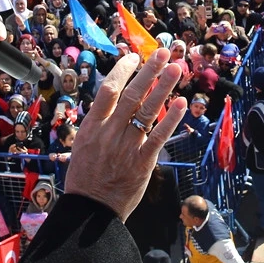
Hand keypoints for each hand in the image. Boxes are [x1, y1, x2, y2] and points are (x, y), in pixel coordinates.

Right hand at [64, 49, 185, 220]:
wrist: (90, 210)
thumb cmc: (85, 176)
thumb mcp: (83, 143)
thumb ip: (99, 121)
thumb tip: (112, 97)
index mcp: (92, 126)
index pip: (108, 90)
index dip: (123, 71)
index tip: (135, 57)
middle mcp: (110, 133)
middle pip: (131, 94)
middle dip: (149, 71)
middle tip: (163, 52)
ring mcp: (127, 147)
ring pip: (146, 111)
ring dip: (162, 88)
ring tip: (175, 69)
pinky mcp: (142, 162)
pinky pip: (157, 136)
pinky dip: (169, 119)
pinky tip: (180, 103)